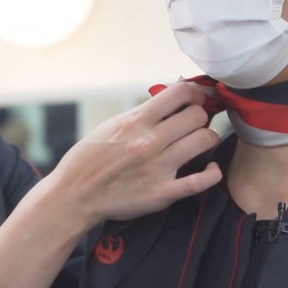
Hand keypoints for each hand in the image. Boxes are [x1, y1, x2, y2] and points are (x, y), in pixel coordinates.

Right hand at [45, 81, 221, 227]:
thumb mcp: (112, 125)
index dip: (195, 93)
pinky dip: (212, 173)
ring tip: (200, 143)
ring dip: (207, 139)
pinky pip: (202, 180)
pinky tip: (210, 169)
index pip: (180, 93)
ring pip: (205, 140)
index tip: (196, 99)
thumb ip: (142, 114)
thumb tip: (171, 97)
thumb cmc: (90, 158)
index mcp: (136, 121)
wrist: (75, 195)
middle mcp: (149, 141)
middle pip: (198, 115)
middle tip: (196, 124)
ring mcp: (158, 168)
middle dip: (201, 116)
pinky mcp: (163, 193)